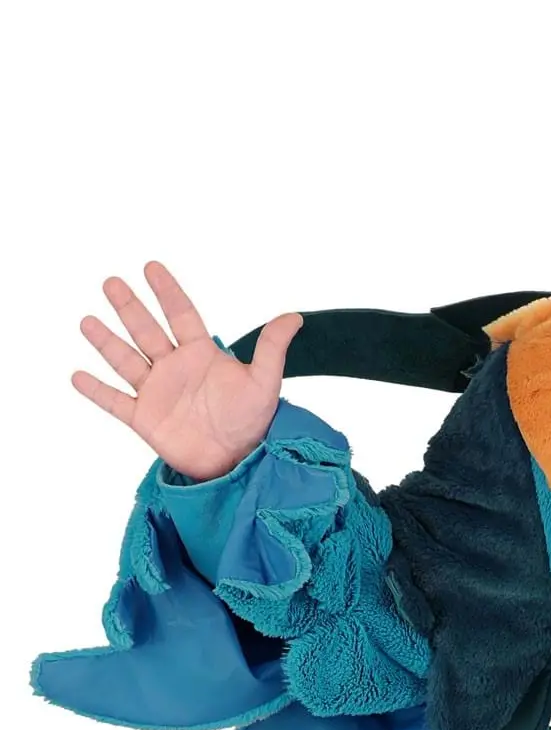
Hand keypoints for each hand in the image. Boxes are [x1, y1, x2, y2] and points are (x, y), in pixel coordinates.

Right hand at [72, 261, 301, 482]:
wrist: (239, 462)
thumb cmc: (252, 421)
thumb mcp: (264, 383)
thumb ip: (272, 348)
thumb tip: (294, 317)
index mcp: (200, 353)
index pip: (181, 314)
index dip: (167, 291)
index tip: (151, 267)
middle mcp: (174, 367)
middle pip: (147, 330)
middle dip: (129, 307)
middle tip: (111, 282)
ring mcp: (156, 391)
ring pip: (126, 360)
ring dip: (106, 341)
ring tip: (87, 321)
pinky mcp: (144, 419)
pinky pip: (115, 401)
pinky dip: (96, 390)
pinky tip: (77, 375)